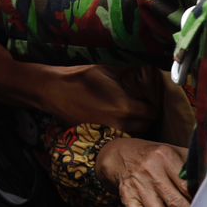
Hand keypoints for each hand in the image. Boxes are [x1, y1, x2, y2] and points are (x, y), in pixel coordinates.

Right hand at [40, 66, 157, 133]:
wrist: (53, 91)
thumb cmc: (79, 77)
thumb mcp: (107, 71)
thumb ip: (128, 76)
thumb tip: (145, 74)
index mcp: (126, 107)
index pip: (152, 112)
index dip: (153, 105)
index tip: (149, 99)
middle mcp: (121, 124)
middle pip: (146, 125)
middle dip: (146, 116)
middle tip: (141, 105)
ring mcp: (109, 132)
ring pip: (133, 133)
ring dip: (135, 125)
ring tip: (130, 113)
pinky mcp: (98, 136)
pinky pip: (119, 135)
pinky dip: (121, 129)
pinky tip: (115, 119)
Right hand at [97, 137, 190, 206]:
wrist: (120, 153)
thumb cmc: (155, 156)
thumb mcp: (173, 151)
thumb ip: (193, 164)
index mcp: (165, 157)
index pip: (187, 185)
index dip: (200, 202)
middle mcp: (150, 171)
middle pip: (175, 202)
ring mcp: (137, 186)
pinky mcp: (127, 197)